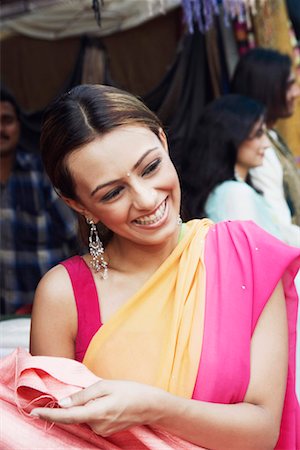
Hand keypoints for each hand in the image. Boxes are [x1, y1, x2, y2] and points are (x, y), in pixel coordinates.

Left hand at [30, 379, 163, 435]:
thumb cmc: (130, 391)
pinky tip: (109, 403)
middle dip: (79, 402)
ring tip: (109, 395)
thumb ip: (83, 395)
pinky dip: (94, 409)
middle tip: (99, 391)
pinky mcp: (105, 431)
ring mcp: (102, 431)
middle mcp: (97, 426)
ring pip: (85, 416)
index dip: (49, 414)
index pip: (67, 416)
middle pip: (76, 414)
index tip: (34, 412)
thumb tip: (63, 402)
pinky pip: (92, 419)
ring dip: (89, 405)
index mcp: (96, 412)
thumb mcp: (106, 386)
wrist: (150, 406)